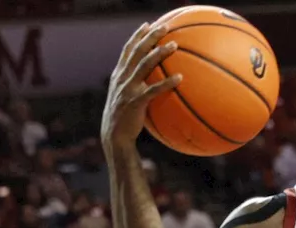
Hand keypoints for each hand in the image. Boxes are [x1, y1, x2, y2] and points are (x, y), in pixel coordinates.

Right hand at [100, 22, 182, 149]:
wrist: (114, 134)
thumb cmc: (125, 116)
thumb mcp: (126, 96)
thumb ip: (136, 84)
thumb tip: (154, 80)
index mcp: (119, 74)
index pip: (128, 50)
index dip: (137, 36)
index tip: (147, 25)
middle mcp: (122, 78)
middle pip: (136, 51)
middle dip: (149, 37)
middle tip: (164, 27)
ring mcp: (127, 89)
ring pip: (144, 65)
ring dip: (159, 53)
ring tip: (174, 45)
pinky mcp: (135, 102)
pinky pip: (153, 90)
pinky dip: (166, 82)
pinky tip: (180, 78)